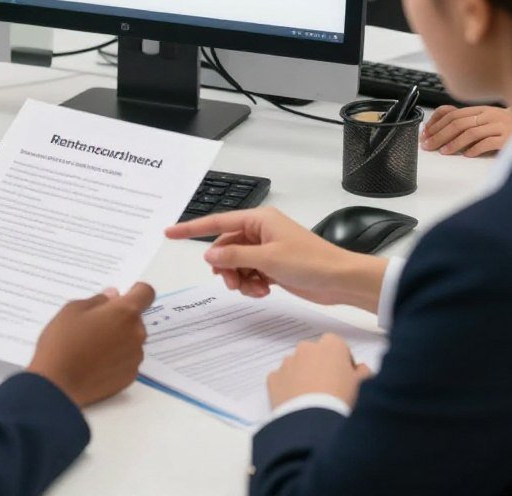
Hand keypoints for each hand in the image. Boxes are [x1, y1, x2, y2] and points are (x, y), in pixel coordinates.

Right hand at [27, 282, 154, 407]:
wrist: (57, 384)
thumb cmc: (63, 342)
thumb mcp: (73, 310)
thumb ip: (98, 300)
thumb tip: (112, 296)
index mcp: (124, 312)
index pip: (146, 293)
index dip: (135, 291)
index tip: (123, 296)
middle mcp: (136, 334)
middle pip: (136, 319)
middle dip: (121, 319)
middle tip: (95, 325)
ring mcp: (135, 358)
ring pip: (132, 340)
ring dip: (119, 339)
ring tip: (92, 347)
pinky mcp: (129, 377)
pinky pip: (127, 360)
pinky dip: (116, 359)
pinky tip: (95, 363)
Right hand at [166, 207, 385, 313]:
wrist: (341, 280)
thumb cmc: (310, 262)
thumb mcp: (268, 259)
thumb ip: (235, 257)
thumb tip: (210, 256)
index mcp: (258, 219)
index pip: (217, 222)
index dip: (192, 228)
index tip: (170, 232)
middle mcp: (260, 231)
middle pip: (226, 247)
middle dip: (226, 267)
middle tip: (233, 283)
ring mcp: (267, 248)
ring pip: (237, 263)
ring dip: (240, 278)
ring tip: (253, 289)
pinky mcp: (273, 265)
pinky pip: (249, 273)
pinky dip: (251, 284)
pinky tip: (264, 291)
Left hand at [267, 333, 372, 409]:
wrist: (314, 425)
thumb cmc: (343, 402)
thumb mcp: (364, 387)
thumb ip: (364, 373)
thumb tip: (360, 369)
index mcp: (331, 346)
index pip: (338, 346)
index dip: (343, 362)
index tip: (346, 379)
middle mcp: (306, 348)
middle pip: (315, 354)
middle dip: (321, 367)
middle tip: (329, 392)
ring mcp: (287, 363)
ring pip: (297, 366)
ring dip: (303, 377)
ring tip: (312, 402)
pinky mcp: (273, 378)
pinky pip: (282, 380)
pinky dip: (288, 389)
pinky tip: (297, 405)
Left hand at [420, 104, 511, 156]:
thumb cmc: (509, 124)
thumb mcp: (487, 118)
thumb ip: (467, 120)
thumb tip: (439, 128)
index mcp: (481, 109)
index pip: (452, 114)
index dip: (436, 124)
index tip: (425, 134)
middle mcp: (489, 115)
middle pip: (457, 123)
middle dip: (439, 135)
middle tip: (428, 145)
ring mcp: (500, 126)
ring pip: (470, 133)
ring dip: (453, 143)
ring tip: (443, 151)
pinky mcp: (510, 138)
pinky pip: (488, 142)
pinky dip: (475, 149)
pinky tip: (467, 155)